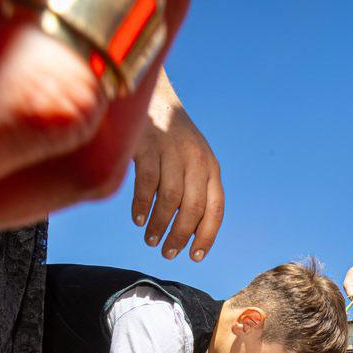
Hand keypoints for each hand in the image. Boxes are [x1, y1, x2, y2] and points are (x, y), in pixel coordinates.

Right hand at [132, 70, 223, 260]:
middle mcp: (196, 159)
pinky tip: (138, 219)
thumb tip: (188, 231)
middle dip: (181, 235)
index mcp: (211, 167)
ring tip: (151, 240)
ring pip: (170, 199)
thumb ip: (194, 188)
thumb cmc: (171, 139)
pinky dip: (142, 205)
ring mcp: (173, 151)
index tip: (194, 256)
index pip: (215, 208)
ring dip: (160, 224)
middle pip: (193, 208)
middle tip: (168, 253)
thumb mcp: (191, 160)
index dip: (207, 235)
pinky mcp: (149, 145)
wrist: (152, 96)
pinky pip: (147, 182)